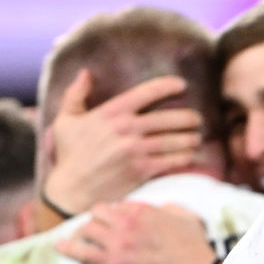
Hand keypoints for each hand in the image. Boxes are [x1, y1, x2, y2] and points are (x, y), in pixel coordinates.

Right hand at [42, 69, 202, 215]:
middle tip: (197, 119)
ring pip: (176, 139)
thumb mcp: (66, 121)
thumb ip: (76, 95)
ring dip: (192, 138)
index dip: (168, 85)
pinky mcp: (141, 170)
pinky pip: (173, 160)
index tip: (182, 84)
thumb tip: (86, 73)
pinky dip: (186, 157)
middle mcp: (125, 128)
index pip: (146, 92)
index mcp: (111, 113)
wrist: (70, 190)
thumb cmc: (70, 154)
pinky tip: (192, 155)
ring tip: (197, 137)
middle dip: (189, 118)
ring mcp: (135, 150)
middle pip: (169, 118)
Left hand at [57, 201, 216, 263]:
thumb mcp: (187, 219)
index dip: (115, 214)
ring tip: (80, 241)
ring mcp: (117, 243)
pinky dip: (67, 249)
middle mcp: (127, 223)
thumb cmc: (195, 251)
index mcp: (145, 211)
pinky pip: (80, 252)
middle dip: (96, 220)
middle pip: (97, 213)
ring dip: (83, 234)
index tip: (114, 223)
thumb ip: (169, 210)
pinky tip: (60, 247)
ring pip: (86, 230)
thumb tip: (159, 210)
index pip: (118, 205)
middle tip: (96, 231)